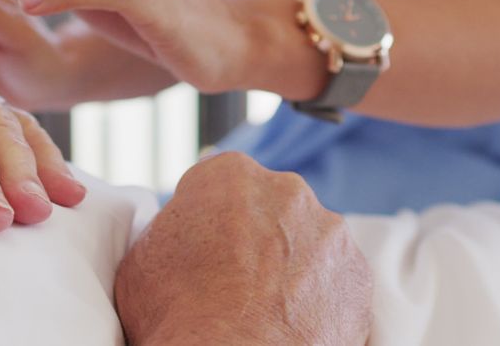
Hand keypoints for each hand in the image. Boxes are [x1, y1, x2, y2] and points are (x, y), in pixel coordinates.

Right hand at [113, 153, 372, 344]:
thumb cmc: (177, 317)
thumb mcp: (141, 260)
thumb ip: (170, 229)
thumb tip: (183, 232)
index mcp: (229, 175)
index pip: (218, 184)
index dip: (209, 219)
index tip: (205, 249)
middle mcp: (287, 190)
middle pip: (270, 208)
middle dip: (256, 237)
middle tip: (235, 282)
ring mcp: (330, 232)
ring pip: (309, 241)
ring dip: (292, 266)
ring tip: (267, 309)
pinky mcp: (358, 276)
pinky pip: (337, 281)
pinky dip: (320, 298)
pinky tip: (294, 324)